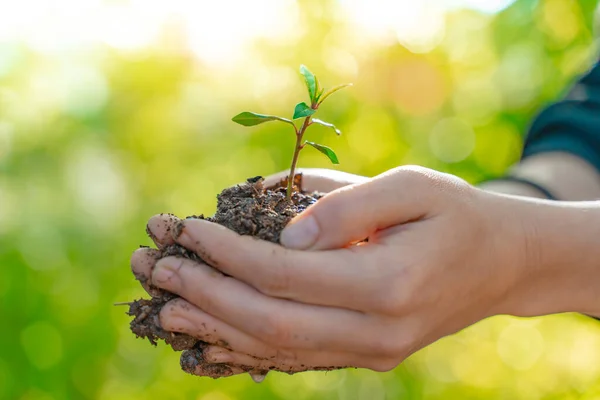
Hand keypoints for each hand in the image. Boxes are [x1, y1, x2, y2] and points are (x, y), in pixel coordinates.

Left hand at [133, 166, 599, 375]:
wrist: (500, 265)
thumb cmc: (456, 215)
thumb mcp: (411, 188)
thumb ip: (345, 207)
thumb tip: (282, 230)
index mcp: (390, 284)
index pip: (287, 274)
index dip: (230, 253)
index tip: (189, 231)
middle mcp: (377, 332)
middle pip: (271, 321)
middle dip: (206, 294)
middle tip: (157, 270)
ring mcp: (371, 353)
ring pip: (276, 349)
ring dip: (214, 326)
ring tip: (165, 307)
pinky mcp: (365, 356)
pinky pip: (295, 358)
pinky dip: (246, 347)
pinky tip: (210, 336)